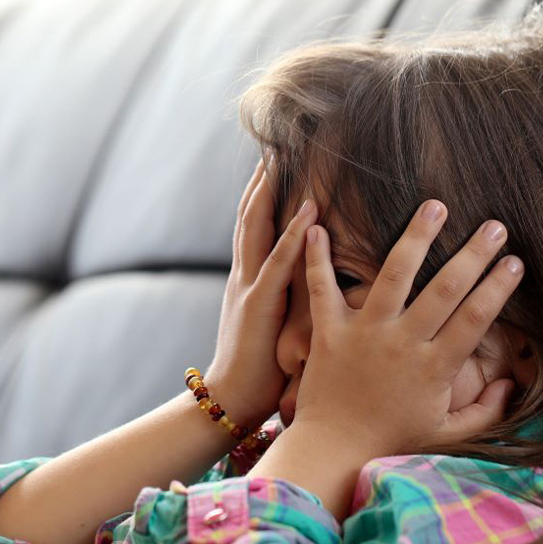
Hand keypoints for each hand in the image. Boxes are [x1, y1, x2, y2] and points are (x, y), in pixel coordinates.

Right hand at [204, 155, 317, 428]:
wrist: (229, 401)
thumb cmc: (258, 372)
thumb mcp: (272, 329)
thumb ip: (286, 303)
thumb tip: (313, 289)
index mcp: (248, 280)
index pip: (253, 226)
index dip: (261, 191)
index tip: (274, 159)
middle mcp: (245, 276)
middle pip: (249, 215)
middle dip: (262, 178)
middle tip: (277, 141)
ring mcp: (249, 288)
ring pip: (257, 227)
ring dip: (271, 190)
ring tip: (284, 155)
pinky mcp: (260, 307)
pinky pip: (278, 264)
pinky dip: (292, 233)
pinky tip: (308, 207)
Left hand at [290, 200, 523, 458]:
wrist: (331, 450)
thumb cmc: (390, 440)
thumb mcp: (445, 434)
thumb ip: (484, 413)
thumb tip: (511, 387)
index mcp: (434, 368)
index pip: (476, 319)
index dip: (499, 288)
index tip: (516, 262)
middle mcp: (403, 343)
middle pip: (445, 289)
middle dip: (474, 254)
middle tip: (494, 225)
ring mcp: (365, 333)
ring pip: (394, 275)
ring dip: (416, 237)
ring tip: (435, 206)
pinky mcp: (329, 332)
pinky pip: (322, 288)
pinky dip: (317, 257)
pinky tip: (316, 224)